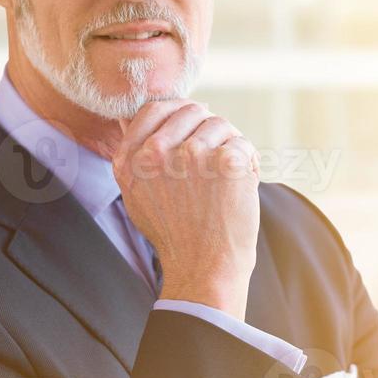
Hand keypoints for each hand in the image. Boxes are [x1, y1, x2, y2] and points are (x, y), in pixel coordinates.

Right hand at [113, 99, 260, 320]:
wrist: (203, 269)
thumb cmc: (176, 235)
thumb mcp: (136, 195)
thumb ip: (132, 156)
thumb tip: (128, 118)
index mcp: (131, 160)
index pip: (155, 109)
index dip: (179, 112)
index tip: (192, 127)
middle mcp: (157, 154)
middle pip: (192, 111)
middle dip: (209, 129)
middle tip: (215, 159)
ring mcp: (192, 155)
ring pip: (220, 124)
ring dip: (229, 145)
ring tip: (228, 176)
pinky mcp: (225, 162)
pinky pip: (242, 143)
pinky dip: (248, 162)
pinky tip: (243, 184)